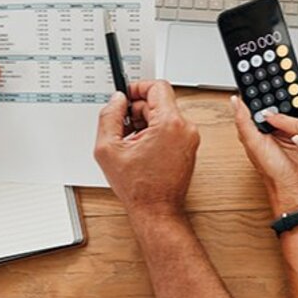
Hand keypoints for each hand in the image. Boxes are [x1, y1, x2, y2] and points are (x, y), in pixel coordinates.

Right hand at [94, 80, 199, 217]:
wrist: (156, 210)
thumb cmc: (139, 188)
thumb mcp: (108, 148)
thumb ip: (109, 117)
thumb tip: (116, 100)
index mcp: (170, 124)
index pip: (157, 86)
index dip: (138, 87)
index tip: (126, 96)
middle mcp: (185, 128)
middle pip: (159, 102)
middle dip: (138, 111)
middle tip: (122, 126)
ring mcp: (190, 138)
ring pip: (164, 115)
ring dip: (145, 123)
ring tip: (130, 143)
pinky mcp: (189, 147)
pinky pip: (170, 128)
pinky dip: (154, 133)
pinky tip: (140, 149)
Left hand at [232, 77, 297, 214]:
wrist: (295, 186)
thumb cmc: (271, 170)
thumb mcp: (254, 143)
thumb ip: (244, 121)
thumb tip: (233, 101)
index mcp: (255, 126)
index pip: (256, 100)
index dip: (260, 85)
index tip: (264, 70)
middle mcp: (269, 126)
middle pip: (275, 99)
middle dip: (281, 85)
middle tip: (287, 71)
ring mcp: (285, 127)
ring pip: (289, 103)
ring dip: (295, 92)